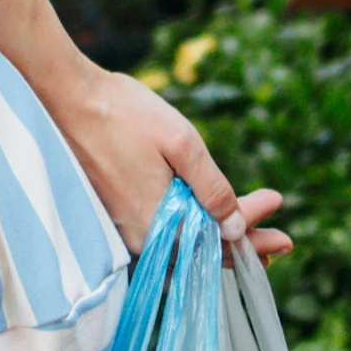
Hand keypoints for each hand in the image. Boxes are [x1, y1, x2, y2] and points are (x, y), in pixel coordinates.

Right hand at [40, 61, 292, 259]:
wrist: (66, 98)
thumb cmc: (124, 113)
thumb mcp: (181, 142)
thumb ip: (212, 188)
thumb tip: (237, 228)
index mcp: (161, 221)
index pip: (218, 243)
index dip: (254, 235)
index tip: (284, 226)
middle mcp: (140, 235)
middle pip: (201, 253)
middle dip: (244, 246)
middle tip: (281, 244)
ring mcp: (123, 227)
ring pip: (180, 245)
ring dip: (217, 241)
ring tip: (249, 239)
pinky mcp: (112, 213)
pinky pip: (160, 235)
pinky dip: (189, 233)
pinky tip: (201, 223)